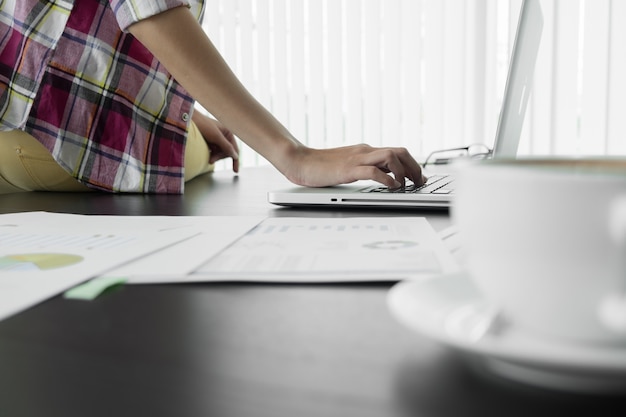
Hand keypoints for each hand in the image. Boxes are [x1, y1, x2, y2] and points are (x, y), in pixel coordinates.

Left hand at [192, 112, 238, 172]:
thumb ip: (227, 146)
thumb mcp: (216, 137)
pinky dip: (210, 155)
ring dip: (215, 157)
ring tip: (208, 159)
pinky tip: (207, 156)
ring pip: (219, 153)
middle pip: (226, 152)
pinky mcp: (208, 142)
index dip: (235, 160)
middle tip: (211, 161)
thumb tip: (236, 156)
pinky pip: (212, 152)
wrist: (187, 120)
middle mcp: (222, 136)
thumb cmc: (202, 126)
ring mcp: (215, 139)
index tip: (235, 171)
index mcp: (227, 132)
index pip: (234, 148)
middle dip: (220, 157)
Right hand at [283, 144, 426, 187]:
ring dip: (403, 172)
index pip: (397, 152)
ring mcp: (357, 159)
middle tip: (419, 183)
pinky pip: (373, 171)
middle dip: (415, 167)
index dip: (412, 164)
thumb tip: (379, 177)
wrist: (299, 161)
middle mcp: (365, 151)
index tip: (418, 178)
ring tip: (405, 186)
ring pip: (391, 157)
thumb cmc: (320, 167)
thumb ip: (362, 167)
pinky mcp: (348, 169)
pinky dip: (386, 179)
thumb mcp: (347, 166)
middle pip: (400, 152)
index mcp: (365, 151)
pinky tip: (390, 187)